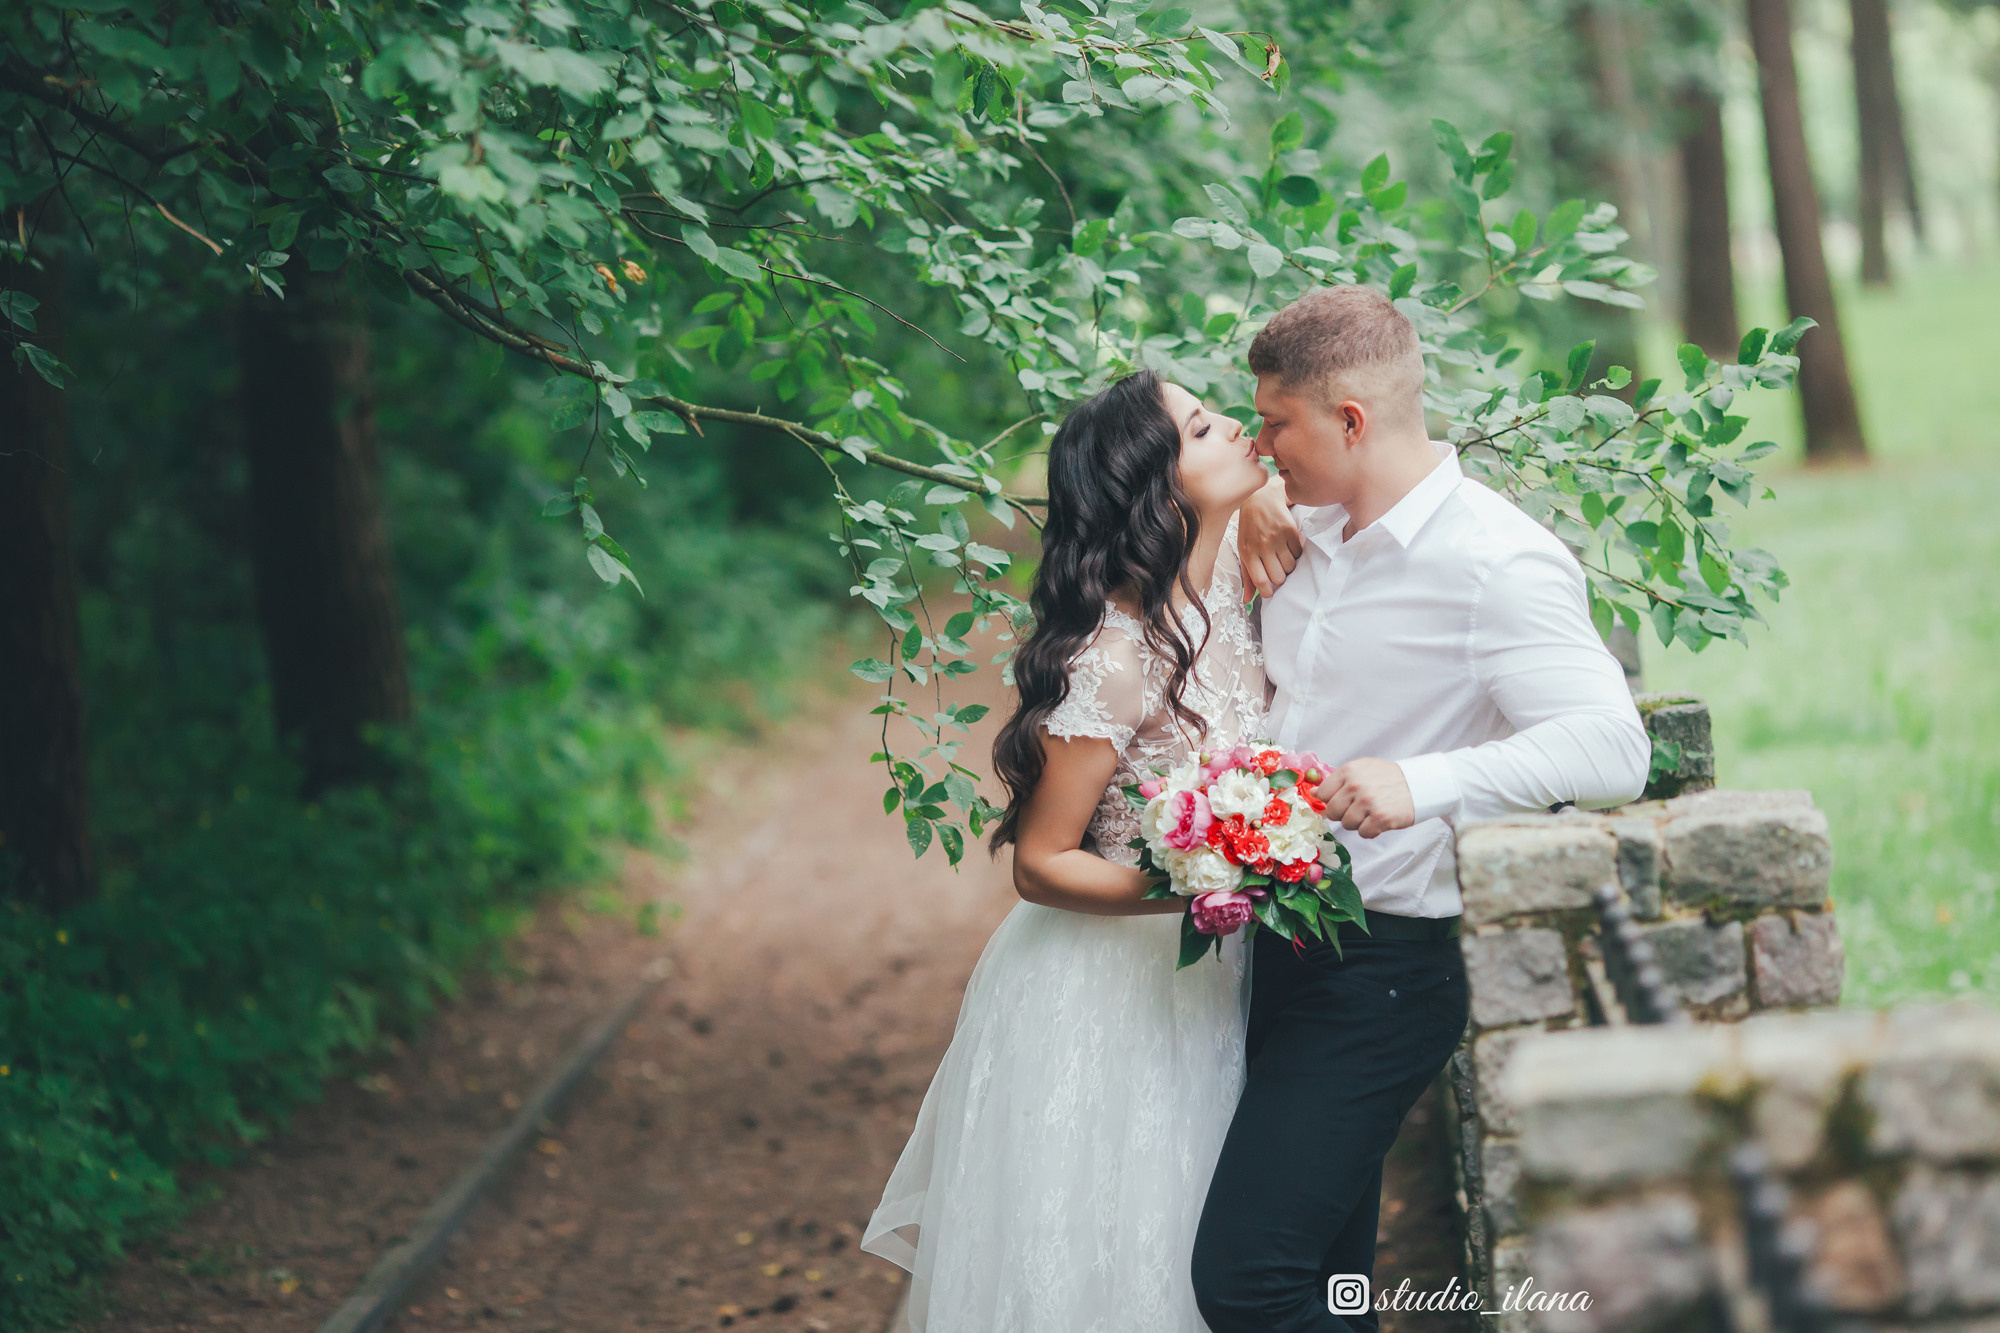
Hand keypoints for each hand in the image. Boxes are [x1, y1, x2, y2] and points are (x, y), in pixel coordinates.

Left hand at [1238, 472, 1301, 598]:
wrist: (1260, 499)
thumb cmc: (1250, 529)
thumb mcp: (1243, 550)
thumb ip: (1247, 576)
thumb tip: (1247, 600)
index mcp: (1248, 553)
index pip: (1260, 581)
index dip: (1267, 592)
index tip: (1270, 592)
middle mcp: (1262, 546)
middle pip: (1279, 577)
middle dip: (1280, 578)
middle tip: (1277, 569)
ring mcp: (1277, 538)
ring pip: (1291, 567)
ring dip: (1288, 566)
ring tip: (1282, 556)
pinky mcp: (1290, 531)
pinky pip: (1298, 553)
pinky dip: (1295, 554)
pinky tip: (1288, 546)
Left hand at [1315, 759, 1415, 838]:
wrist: (1418, 784)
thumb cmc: (1388, 778)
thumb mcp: (1361, 770)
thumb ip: (1337, 781)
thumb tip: (1313, 793)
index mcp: (1349, 771)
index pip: (1322, 793)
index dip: (1329, 801)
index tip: (1338, 802)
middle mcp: (1356, 786)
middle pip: (1332, 812)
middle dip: (1343, 814)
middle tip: (1358, 808)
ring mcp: (1368, 802)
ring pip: (1347, 824)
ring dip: (1358, 823)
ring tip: (1371, 812)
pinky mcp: (1380, 818)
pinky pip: (1363, 833)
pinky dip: (1370, 830)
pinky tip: (1378, 821)